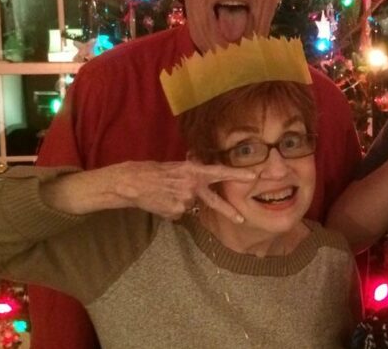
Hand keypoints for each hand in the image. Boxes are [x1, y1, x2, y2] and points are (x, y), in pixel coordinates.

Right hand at [111, 160, 255, 221]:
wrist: (134, 182)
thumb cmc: (155, 172)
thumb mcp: (178, 167)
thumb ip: (194, 174)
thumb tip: (205, 181)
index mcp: (194, 171)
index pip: (220, 173)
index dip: (237, 175)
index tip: (254, 176)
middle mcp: (192, 186)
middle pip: (214, 201)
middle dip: (228, 211)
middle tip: (242, 219)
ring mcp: (184, 200)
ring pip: (191, 206)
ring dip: (182, 202)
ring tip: (167, 194)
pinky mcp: (176, 212)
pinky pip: (180, 213)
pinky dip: (173, 209)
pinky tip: (162, 202)